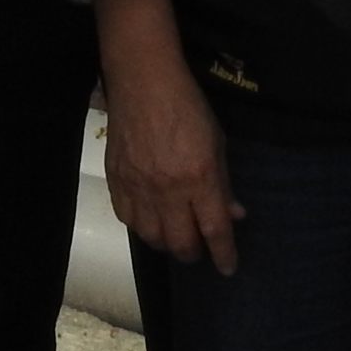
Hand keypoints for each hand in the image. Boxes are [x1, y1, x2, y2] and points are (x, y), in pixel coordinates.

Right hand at [95, 0, 241, 272]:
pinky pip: (127, 218)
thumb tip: (234, 214)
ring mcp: (138, 187)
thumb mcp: (217, 142)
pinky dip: (141, 227)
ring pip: (152, 237)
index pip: (215, 230)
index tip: (229, 268)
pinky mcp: (117, 180)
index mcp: (199, 178)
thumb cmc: (189, 107)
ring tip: (175, 237)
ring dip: (167, 244)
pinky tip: (149, 221)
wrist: (144, 81)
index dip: (224, 254)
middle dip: (194, 253)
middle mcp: (168, 190)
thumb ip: (224, 183)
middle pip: (181, 243)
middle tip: (200, 249)